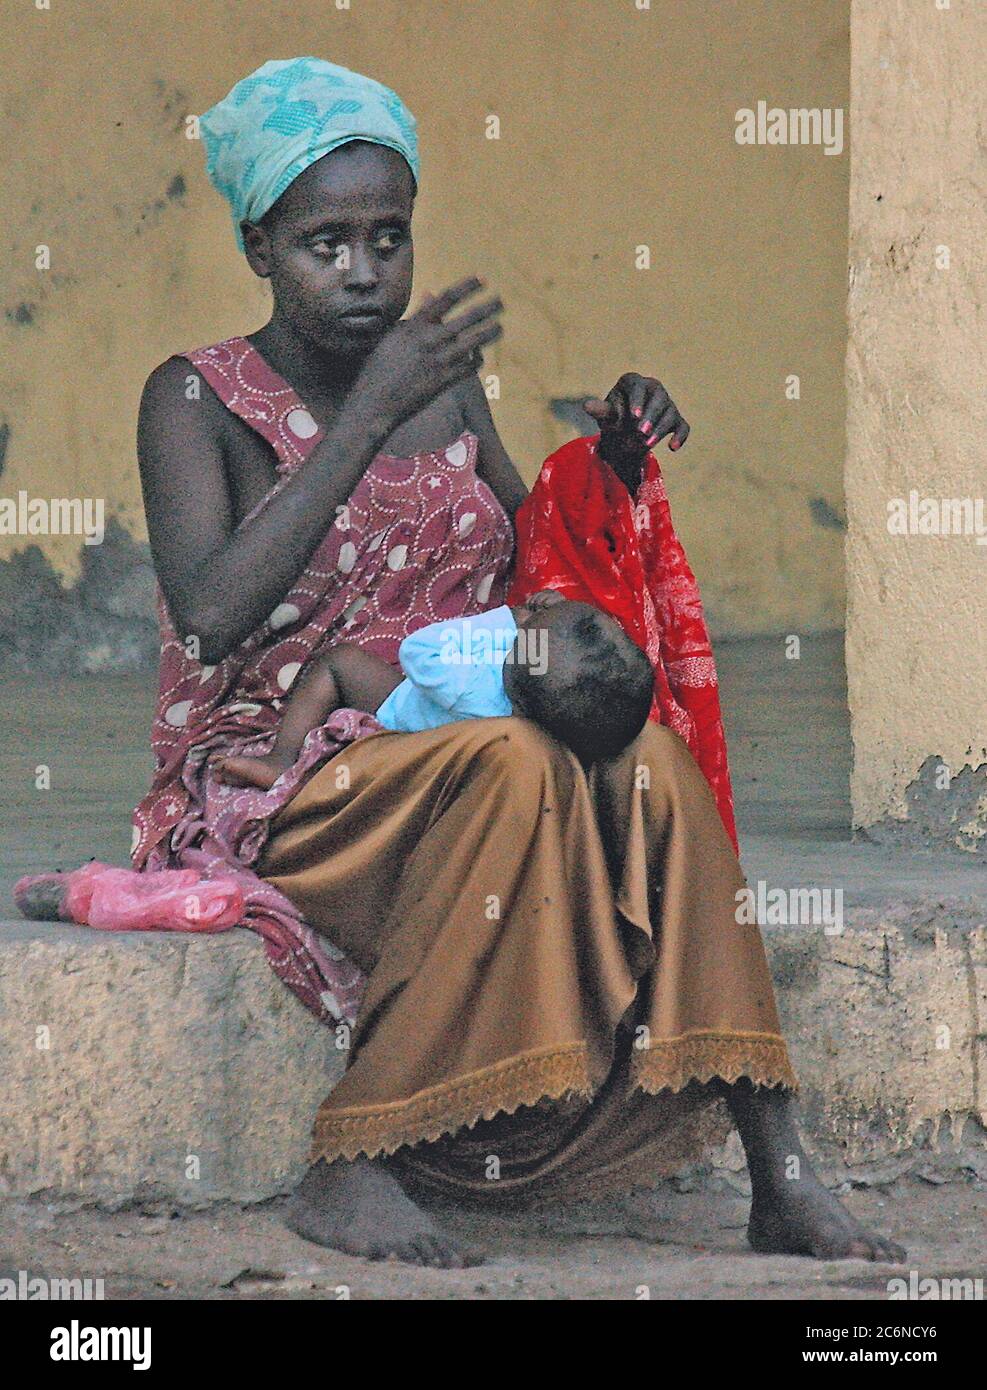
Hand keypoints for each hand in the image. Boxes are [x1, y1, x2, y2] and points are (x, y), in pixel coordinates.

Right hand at [350, 277, 502, 434]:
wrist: (374, 401)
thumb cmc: (379, 366)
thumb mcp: (395, 335)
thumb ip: (417, 315)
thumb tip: (431, 293)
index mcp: (415, 325)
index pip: (446, 299)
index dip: (467, 287)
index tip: (482, 280)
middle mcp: (428, 340)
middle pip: (466, 318)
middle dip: (487, 308)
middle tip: (500, 302)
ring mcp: (437, 361)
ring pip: (473, 342)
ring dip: (489, 332)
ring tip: (500, 327)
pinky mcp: (442, 382)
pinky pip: (468, 368)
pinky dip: (477, 360)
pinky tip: (480, 355)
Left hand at [584, 373, 689, 489]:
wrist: (623, 435)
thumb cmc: (613, 419)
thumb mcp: (605, 416)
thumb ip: (600, 411)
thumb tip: (587, 406)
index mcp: (633, 382)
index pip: (638, 386)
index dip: (637, 400)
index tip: (634, 416)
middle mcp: (653, 388)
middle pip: (659, 398)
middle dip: (650, 416)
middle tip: (640, 432)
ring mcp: (667, 404)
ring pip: (669, 413)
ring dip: (659, 429)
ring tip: (647, 444)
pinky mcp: (676, 419)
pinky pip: (683, 426)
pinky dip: (679, 437)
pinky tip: (672, 448)